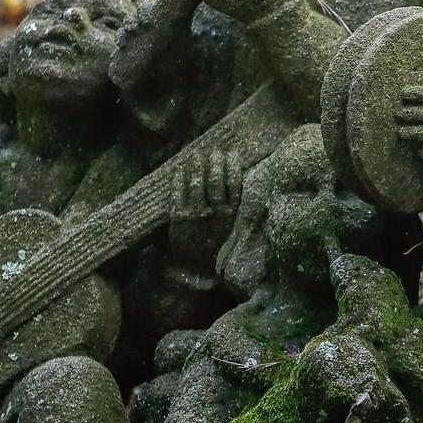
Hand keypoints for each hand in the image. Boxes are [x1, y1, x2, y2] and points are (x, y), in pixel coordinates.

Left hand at [167, 148, 241, 264]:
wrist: (193, 271)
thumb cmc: (215, 249)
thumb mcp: (232, 232)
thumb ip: (235, 211)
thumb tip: (244, 184)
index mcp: (231, 217)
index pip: (234, 186)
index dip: (233, 167)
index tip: (232, 153)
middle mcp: (214, 214)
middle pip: (216, 182)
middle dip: (215, 163)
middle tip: (215, 151)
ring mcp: (196, 215)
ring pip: (197, 185)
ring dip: (196, 166)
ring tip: (197, 153)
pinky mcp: (178, 219)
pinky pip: (178, 194)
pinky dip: (179, 180)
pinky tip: (180, 168)